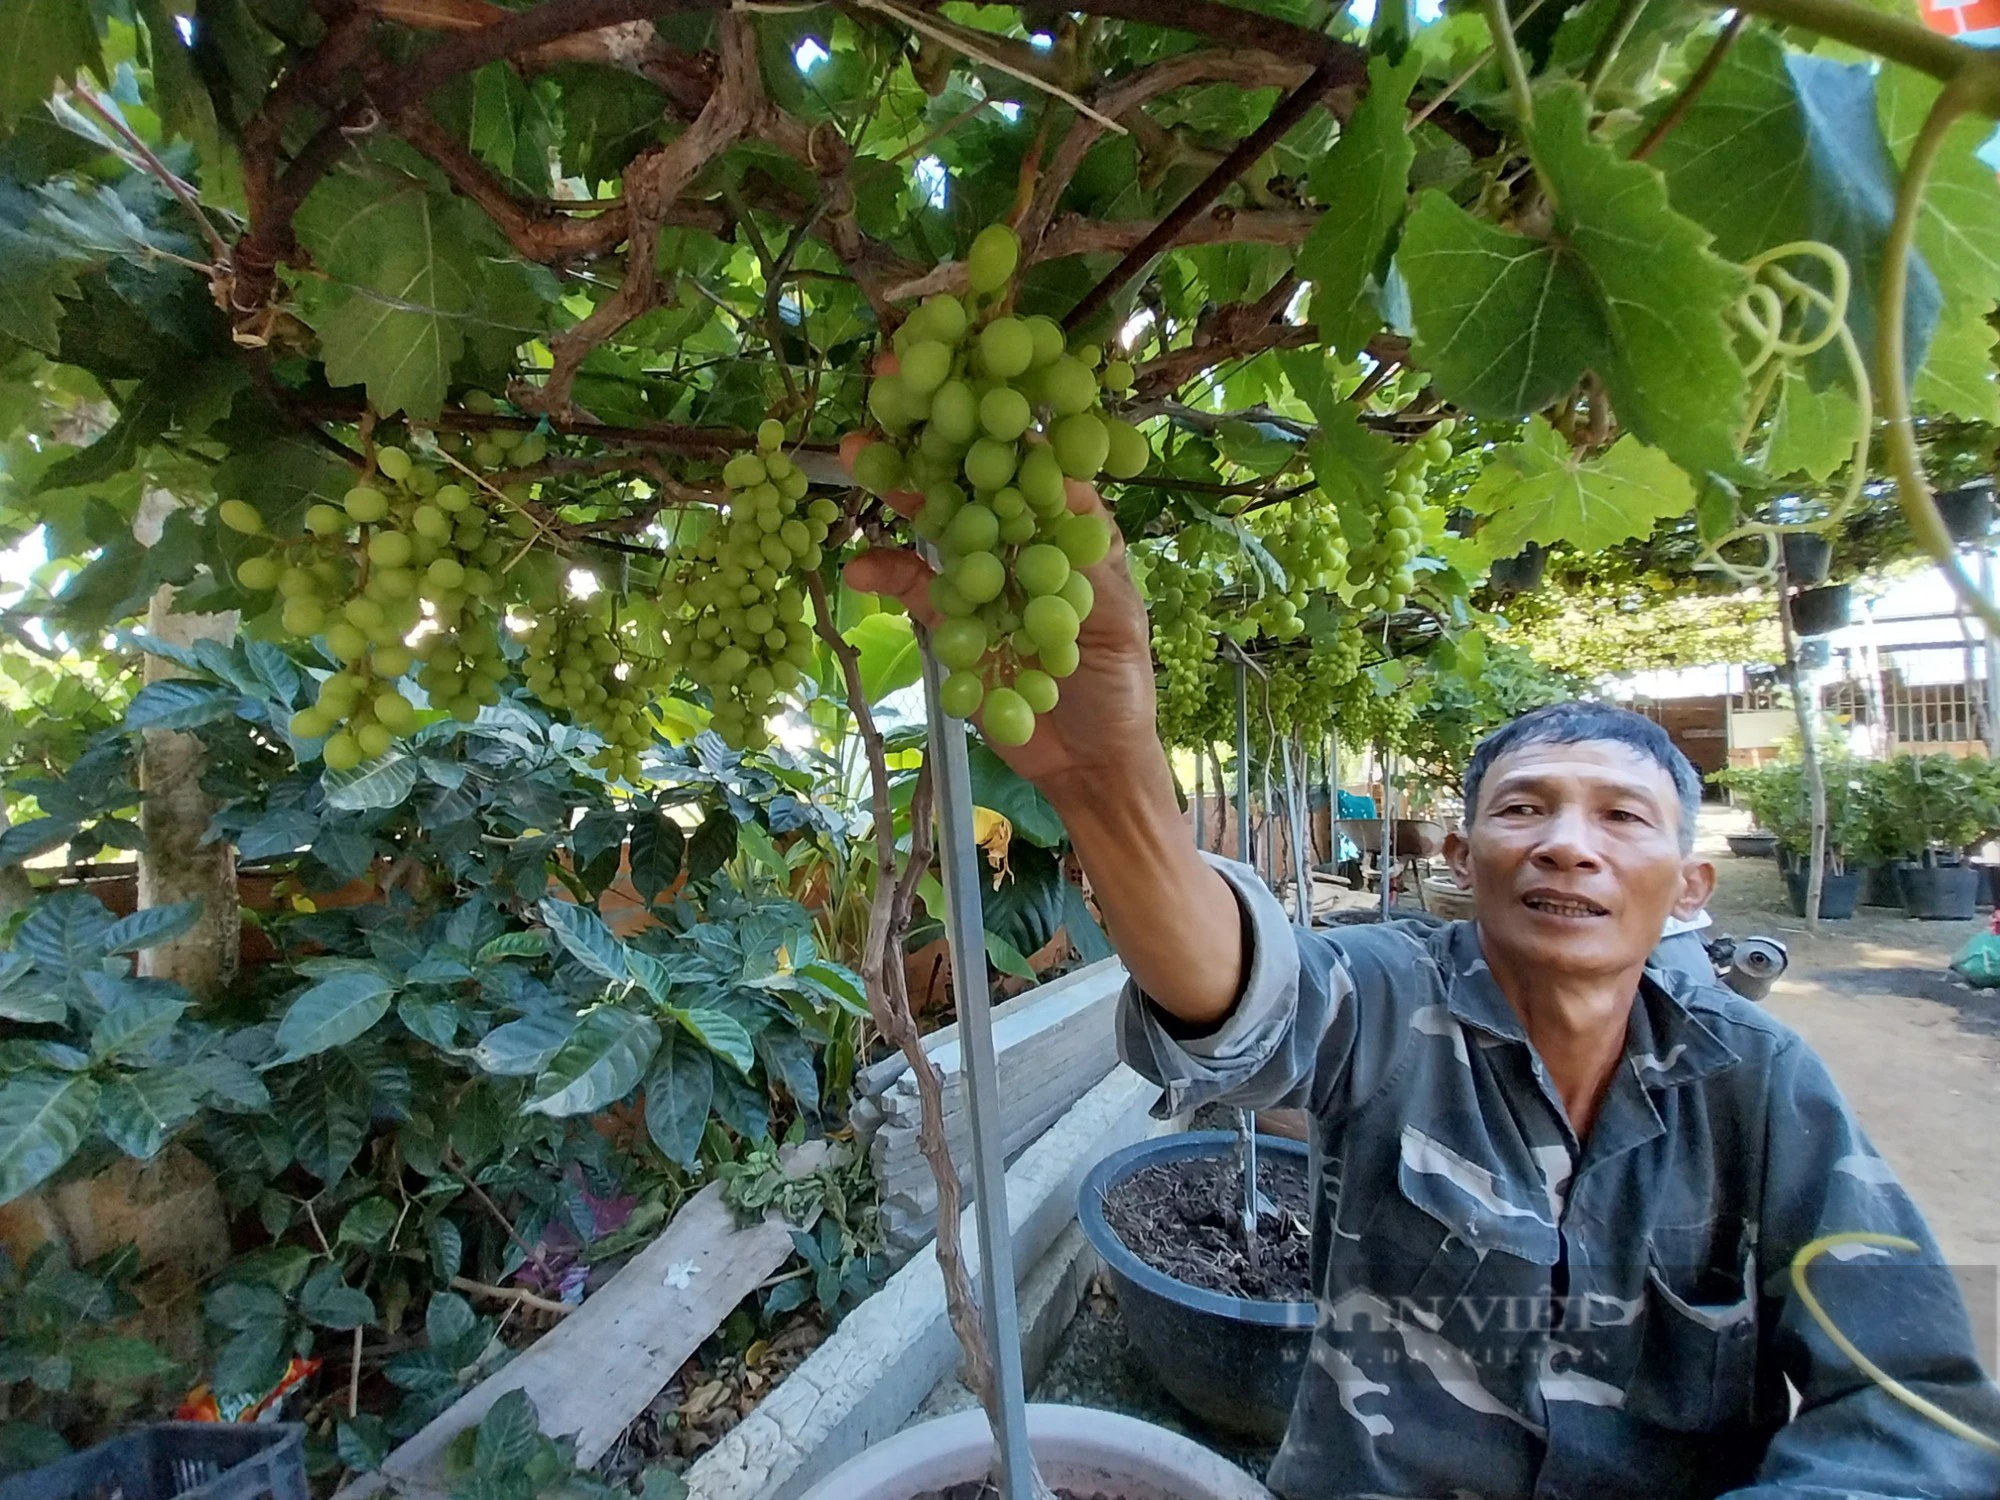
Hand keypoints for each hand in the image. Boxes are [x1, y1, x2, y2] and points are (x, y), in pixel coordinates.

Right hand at [840, 438, 1242, 1025]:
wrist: (1089, 764)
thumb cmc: (1120, 685)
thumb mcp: (1115, 612)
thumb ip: (1081, 549)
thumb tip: (1054, 469)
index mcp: (1069, 524)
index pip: (1028, 451)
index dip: (995, 407)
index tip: (967, 366)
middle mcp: (1022, 538)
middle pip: (971, 471)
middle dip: (932, 427)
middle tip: (888, 385)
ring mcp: (983, 575)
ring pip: (934, 518)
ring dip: (898, 485)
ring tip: (857, 452)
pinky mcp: (951, 619)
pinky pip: (912, 585)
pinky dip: (885, 570)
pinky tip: (858, 560)